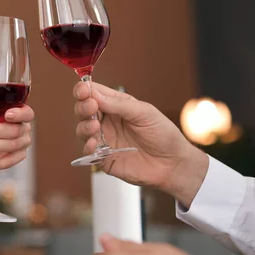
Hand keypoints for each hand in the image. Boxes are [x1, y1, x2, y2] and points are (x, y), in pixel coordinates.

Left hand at [0, 105, 33, 196]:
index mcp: (17, 114)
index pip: (26, 113)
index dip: (19, 114)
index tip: (7, 115)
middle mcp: (23, 127)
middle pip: (14, 129)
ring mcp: (23, 142)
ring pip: (12, 144)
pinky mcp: (19, 155)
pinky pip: (12, 160)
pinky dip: (0, 163)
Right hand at [73, 82, 208, 206]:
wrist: (173, 164)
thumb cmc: (163, 134)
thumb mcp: (144, 112)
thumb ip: (118, 104)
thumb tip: (94, 94)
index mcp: (116, 106)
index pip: (94, 93)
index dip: (84, 90)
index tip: (82, 90)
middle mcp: (107, 121)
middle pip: (83, 110)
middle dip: (83, 106)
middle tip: (90, 107)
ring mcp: (104, 139)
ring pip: (82, 129)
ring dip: (84, 126)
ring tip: (95, 127)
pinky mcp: (103, 158)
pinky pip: (87, 152)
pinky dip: (87, 146)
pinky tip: (94, 143)